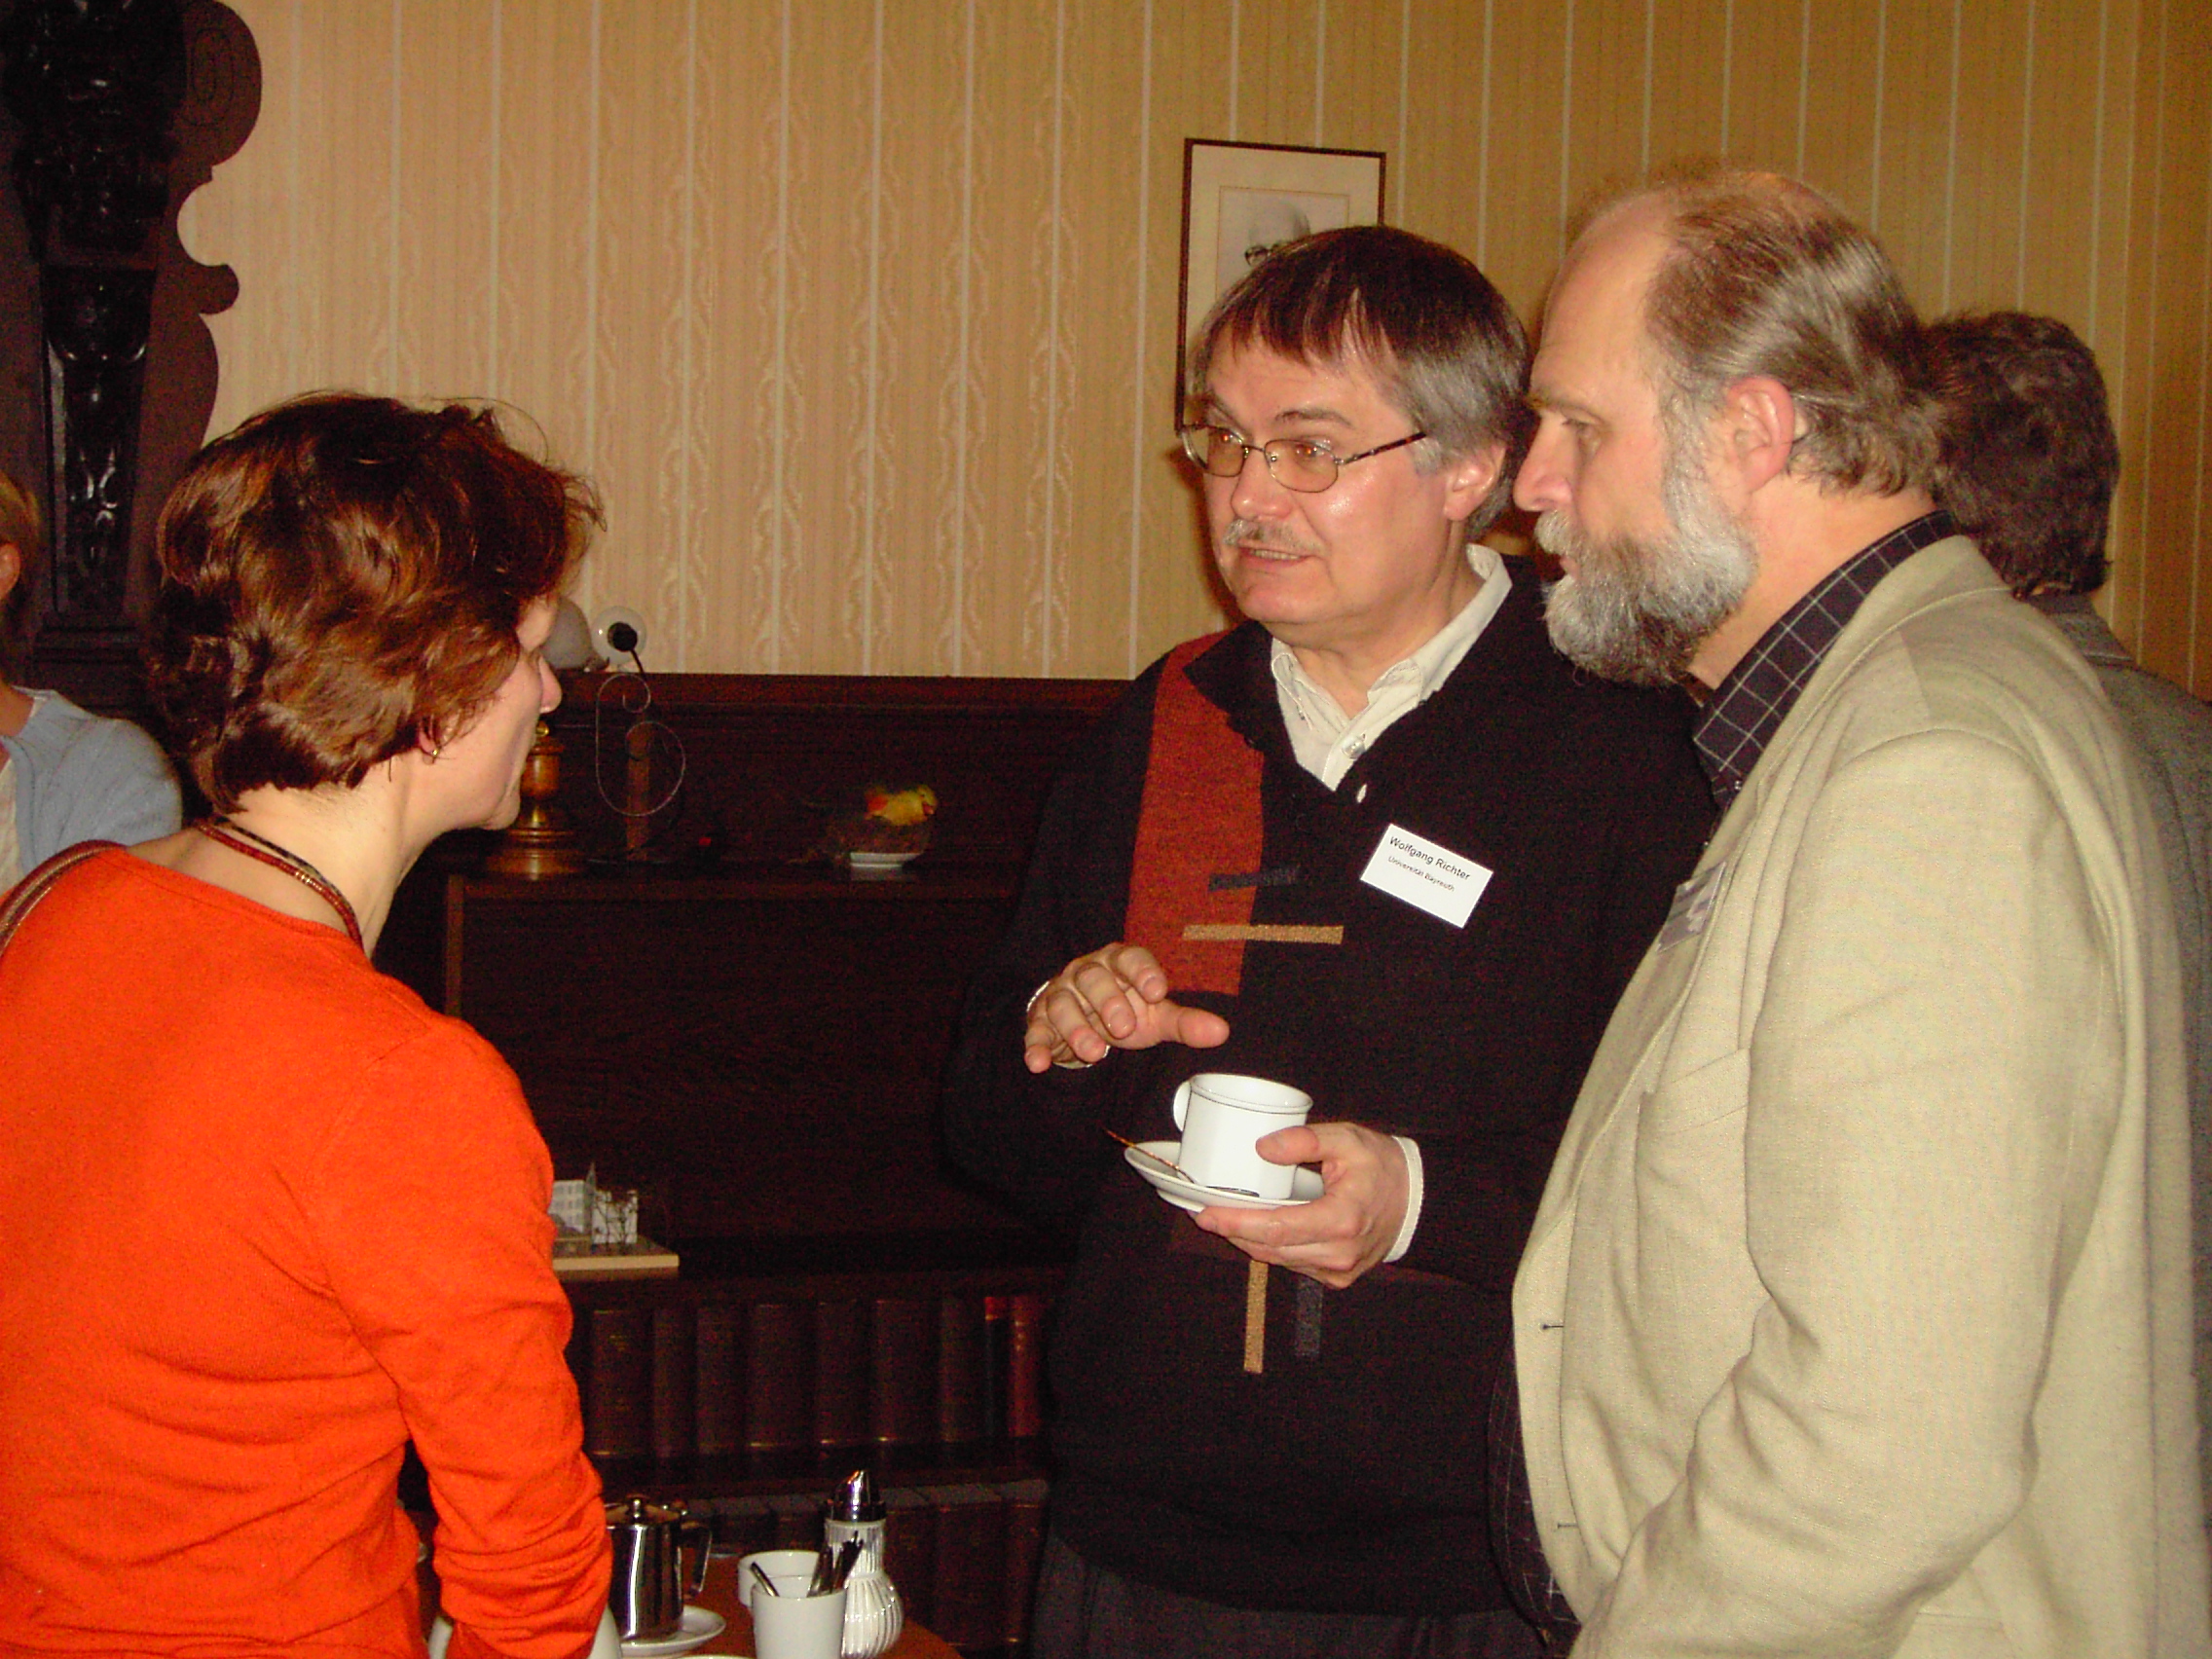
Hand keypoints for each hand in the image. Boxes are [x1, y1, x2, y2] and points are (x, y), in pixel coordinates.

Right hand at [1021, 942, 1230, 1072]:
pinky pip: (1035, 1030)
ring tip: (1094, 1053)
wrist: (1083, 1022)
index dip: (1143, 972)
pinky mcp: (1041, 1021)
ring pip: (1062, 1003)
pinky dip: (1035, 1045)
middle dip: (1108, 1001)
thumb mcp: (1155, 1017)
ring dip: (1076, 1027)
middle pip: (1092, 978)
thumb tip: (1221, 1032)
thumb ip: (1185, 1023)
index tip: (1158, 991)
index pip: (1130, 957)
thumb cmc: (1125, 1010)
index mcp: (1118, 964)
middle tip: (1124, 1028)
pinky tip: (1038, 1063)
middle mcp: (1086, 973)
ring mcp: (1061, 995)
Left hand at [1194, 1122, 1407, 1288]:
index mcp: (1341, 1220)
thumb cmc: (1384, 1168)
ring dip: (1250, 1240)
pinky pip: (1294, 1263)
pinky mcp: (1337, 1277)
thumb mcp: (1349, 1139)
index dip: (1238, 1222)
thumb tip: (1263, 1149)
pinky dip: (1273, 1247)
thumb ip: (1305, 1140)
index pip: (1277, 1228)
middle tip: (1204, 1215)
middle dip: (1234, 1232)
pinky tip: (1259, 1228)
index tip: (1208, 1214)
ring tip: (1225, 1219)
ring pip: (1279, 1260)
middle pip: (1271, 1249)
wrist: (1418, 1201)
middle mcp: (1338, 1253)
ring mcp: (1338, 1270)